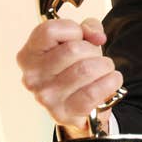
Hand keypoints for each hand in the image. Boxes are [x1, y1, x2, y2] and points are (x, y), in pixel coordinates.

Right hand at [16, 17, 122, 137]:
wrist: (78, 107)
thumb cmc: (75, 69)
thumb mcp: (77, 42)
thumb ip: (88, 28)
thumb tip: (97, 36)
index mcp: (29, 54)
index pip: (50, 30)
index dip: (74, 30)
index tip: (81, 38)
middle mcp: (32, 76)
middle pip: (73, 49)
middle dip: (93, 50)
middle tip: (96, 58)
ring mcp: (46, 96)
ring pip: (86, 69)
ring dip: (105, 66)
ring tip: (105, 69)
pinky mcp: (62, 113)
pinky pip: (93, 92)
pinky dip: (110, 83)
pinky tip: (112, 80)